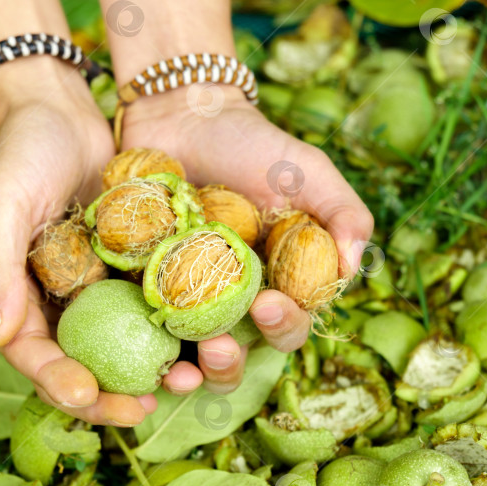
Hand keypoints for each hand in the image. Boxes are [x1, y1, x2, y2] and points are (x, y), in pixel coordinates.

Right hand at [0, 58, 156, 425]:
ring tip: (179, 382)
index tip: (88, 396)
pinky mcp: (124, 265)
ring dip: (146, 366)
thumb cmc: (19, 152)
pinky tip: (198, 337)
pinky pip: (145, 301)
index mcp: (11, 295)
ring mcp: (91, 284)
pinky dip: (168, 322)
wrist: (59, 109)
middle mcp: (51, 298)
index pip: (30, 354)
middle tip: (140, 409)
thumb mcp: (2, 204)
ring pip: (118, 341)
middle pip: (78, 361)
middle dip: (107, 393)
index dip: (56, 381)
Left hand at [121, 85, 373, 394]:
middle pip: (237, 353)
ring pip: (185, 352)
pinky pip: (138, 322)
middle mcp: (230, 300)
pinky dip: (138, 340)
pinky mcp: (140, 285)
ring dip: (187, 369)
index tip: (270, 305)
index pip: (288, 324)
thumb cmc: (252, 144)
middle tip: (219, 348)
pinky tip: (134, 342)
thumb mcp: (308, 171)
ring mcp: (182, 296)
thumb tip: (352, 267)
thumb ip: (343, 213)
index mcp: (276, 283)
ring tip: (181, 364)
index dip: (284, 326)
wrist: (184, 115)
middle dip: (230, 363)